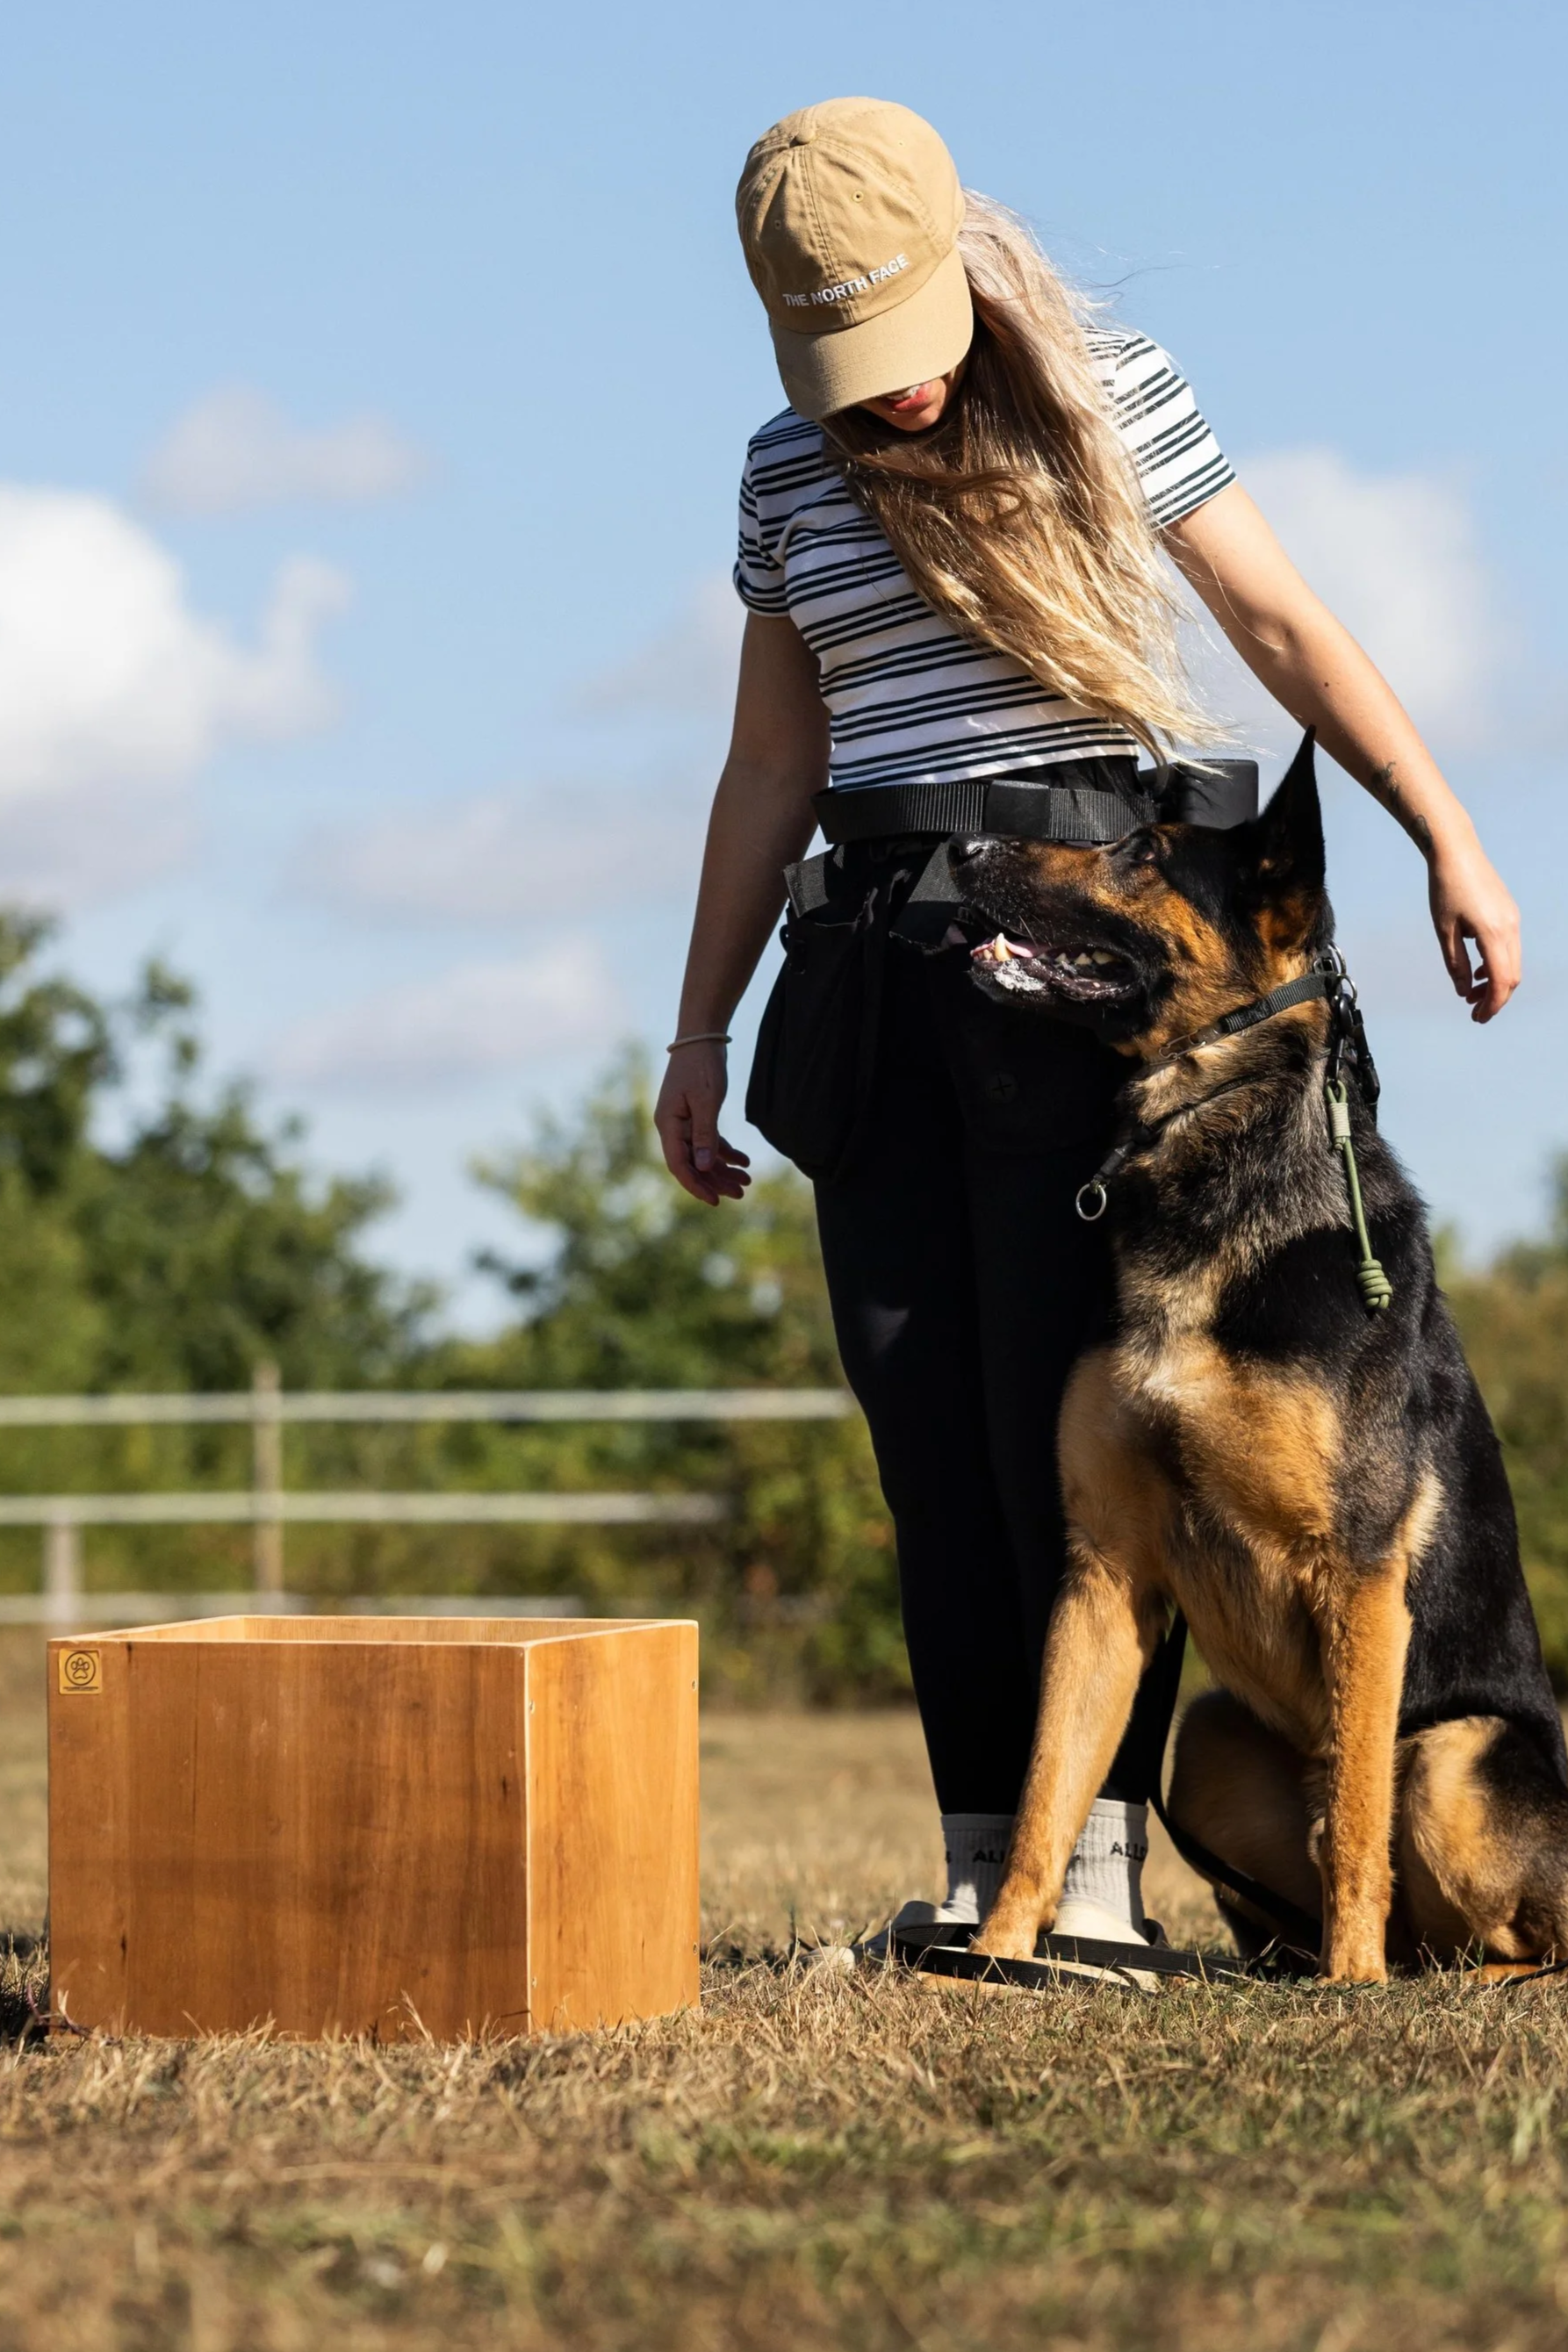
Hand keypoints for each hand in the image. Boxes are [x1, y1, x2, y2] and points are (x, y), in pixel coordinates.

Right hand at [654, 1041, 751, 1205]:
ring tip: (746, 1181)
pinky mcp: (696, 1116)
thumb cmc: (702, 1065)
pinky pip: (709, 1141)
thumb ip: (704, 1134)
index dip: (696, 1186)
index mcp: (668, 1124)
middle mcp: (672, 1127)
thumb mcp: (707, 1100)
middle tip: (741, 1194)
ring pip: (703, 1155)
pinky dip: (726, 1152)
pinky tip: (744, 1161)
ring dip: (723, 1169)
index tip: (716, 1201)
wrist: (702, 1037)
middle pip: (693, 1164)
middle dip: (716, 1181)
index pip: (679, 1165)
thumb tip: (701, 1168)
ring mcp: (683, 1122)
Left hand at [1427, 834, 1520, 1022]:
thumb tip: (1462, 992)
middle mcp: (1510, 927)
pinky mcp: (1509, 913)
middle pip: (1512, 976)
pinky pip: (1509, 947)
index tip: (1477, 1018)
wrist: (1456, 851)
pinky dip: (1497, 964)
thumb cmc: (1445, 888)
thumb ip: (1454, 963)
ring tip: (1470, 993)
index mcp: (1493, 933)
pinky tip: (1476, 970)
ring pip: (1513, 962)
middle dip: (1495, 998)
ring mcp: (1512, 919)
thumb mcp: (1444, 930)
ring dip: (1495, 982)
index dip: (1492, 1004)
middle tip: (1473, 1011)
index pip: (1501, 981)